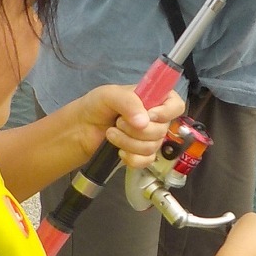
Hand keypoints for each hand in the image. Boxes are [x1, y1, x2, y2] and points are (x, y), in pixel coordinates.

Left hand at [65, 85, 184, 168]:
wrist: (80, 130)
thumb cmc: (95, 106)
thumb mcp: (109, 95)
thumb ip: (128, 102)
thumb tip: (144, 122)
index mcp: (153, 99)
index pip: (176, 105)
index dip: (166, 112)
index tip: (150, 115)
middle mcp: (155, 119)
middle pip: (162, 129)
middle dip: (137, 129)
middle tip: (118, 122)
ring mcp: (149, 138)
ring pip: (152, 147)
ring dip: (129, 142)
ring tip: (111, 134)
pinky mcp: (141, 155)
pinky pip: (146, 161)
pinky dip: (132, 158)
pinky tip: (119, 152)